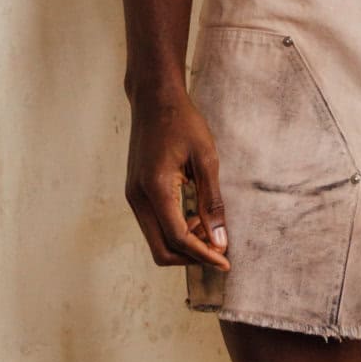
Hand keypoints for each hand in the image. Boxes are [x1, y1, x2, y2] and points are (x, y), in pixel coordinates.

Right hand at [125, 86, 229, 269]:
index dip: (203, 255)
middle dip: (191, 257)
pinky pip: (154, 225)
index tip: (227, 262)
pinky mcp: (136, 193)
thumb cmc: (182, 122)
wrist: (154, 99)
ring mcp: (133, 197)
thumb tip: (220, 240)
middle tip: (220, 250)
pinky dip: (175, 231)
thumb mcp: (206, 158)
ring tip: (210, 229)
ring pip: (156, 240)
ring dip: (184, 244)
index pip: (178, 238)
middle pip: (161, 249)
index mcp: (155, 189)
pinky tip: (195, 218)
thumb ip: (212, 201)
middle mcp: (138, 198)